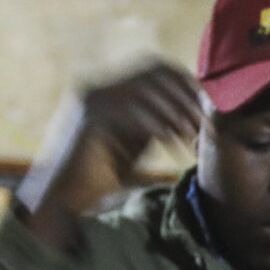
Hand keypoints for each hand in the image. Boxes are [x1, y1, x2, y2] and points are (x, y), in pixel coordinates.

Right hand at [26, 62, 204, 246]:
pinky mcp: (85, 119)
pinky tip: (173, 145)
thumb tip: (198, 109)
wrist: (61, 203)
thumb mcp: (138, 143)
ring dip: (175, 114)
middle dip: (186, 97)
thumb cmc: (99, 178)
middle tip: (204, 124)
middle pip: (155, 71)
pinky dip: (157, 127)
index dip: (187, 83)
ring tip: (191, 138)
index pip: (156, 66)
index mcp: (107, 89)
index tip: (208, 108)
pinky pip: (131, 112)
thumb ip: (160, 122)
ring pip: (146, 90)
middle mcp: (96, 88)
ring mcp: (88, 101)